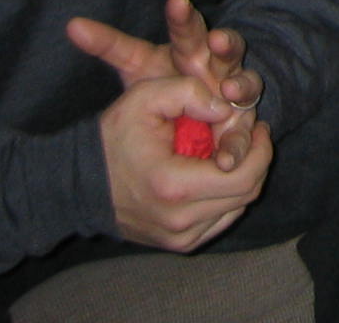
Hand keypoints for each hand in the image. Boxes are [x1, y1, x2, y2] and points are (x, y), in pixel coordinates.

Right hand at [70, 0, 272, 249]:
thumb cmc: (112, 138)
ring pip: (237, 208)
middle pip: (247, 194)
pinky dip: (227, 195)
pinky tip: (214, 172)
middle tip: (251, 134)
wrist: (78, 184)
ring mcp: (179, 238)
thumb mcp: (145, 98)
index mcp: (174, 186)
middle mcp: (179, 220)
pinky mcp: (178, 244)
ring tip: (229, 150)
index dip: (260, 148)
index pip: (244, 176)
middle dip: (257, 159)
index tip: (258, 125)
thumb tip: (227, 110)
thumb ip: (190, 93)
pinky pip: (221, 220)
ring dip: (243, 177)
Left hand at [70, 0, 264, 164]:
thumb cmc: (166, 78)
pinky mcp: (242, 122)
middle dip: (226, 42)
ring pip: (247, 82)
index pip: (188, 27)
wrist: (199, 106)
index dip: (182, 15)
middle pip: (227, 47)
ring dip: (241, 85)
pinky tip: (227, 153)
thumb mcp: (137, 63)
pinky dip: (238, 140)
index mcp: (191, 47)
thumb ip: (109, 45)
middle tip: (217, 41)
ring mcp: (235, 91)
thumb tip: (72, 25)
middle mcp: (218, 65)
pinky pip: (244, 130)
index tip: (175, 1)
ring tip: (230, 92)